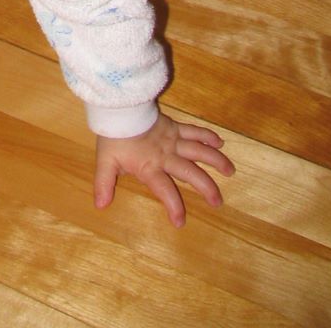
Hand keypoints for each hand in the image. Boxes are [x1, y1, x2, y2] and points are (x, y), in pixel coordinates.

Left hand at [93, 112, 234, 226]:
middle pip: (190, 172)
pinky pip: (194, 131)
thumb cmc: (113, 137)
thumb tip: (100, 205)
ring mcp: (173, 140)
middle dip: (206, 187)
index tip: (181, 221)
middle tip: (218, 201)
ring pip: (198, 151)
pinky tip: (220, 142)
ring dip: (215, 160)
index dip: (174, 205)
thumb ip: (104, 184)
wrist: (119, 108)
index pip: (165, 189)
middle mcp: (166, 155)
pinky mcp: (175, 127)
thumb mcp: (105, 162)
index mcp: (150, 167)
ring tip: (230, 171)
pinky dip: (207, 136)